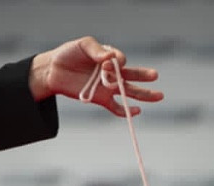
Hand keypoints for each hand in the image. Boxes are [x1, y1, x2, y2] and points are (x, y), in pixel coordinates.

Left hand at [29, 36, 162, 116]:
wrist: (54, 70)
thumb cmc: (68, 54)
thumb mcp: (82, 45)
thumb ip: (96, 50)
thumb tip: (110, 57)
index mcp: (108, 56)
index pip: (120, 60)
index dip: (116, 62)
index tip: (105, 63)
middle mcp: (110, 72)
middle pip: (132, 75)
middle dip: (143, 76)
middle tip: (155, 76)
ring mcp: (107, 87)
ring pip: (129, 92)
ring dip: (143, 95)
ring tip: (159, 96)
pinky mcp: (100, 99)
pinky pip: (116, 107)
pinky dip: (126, 111)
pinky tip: (137, 111)